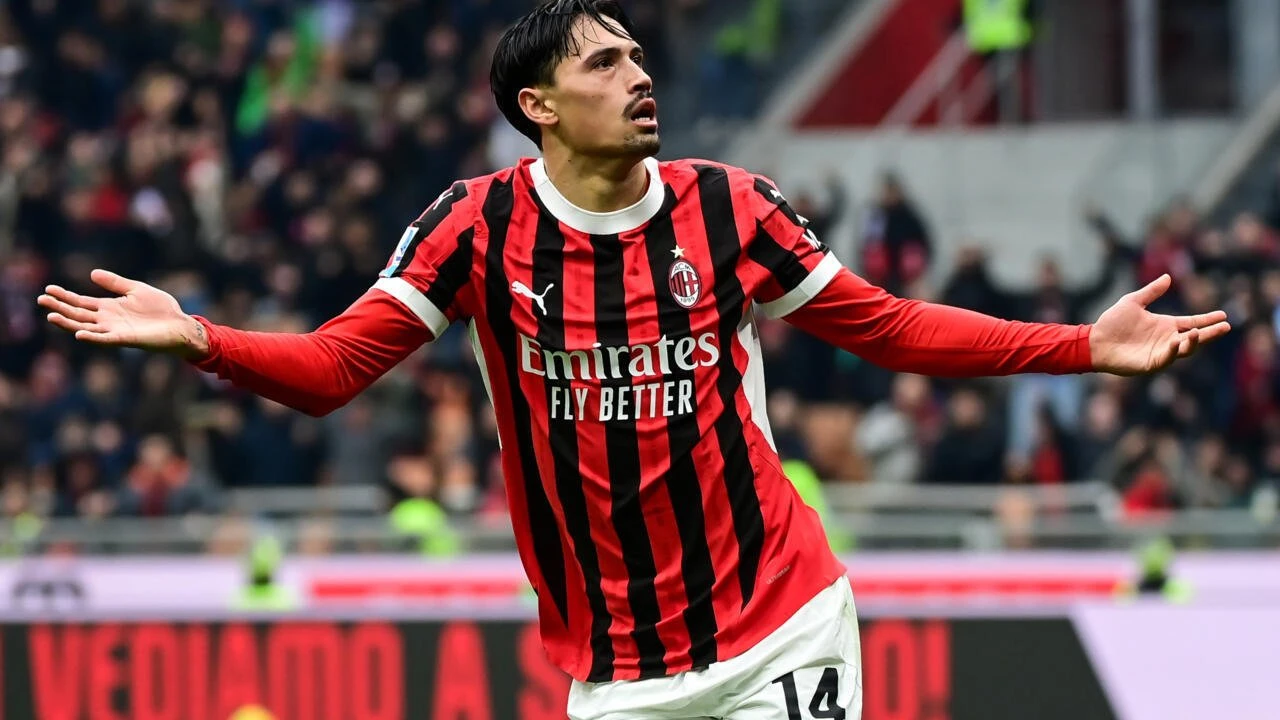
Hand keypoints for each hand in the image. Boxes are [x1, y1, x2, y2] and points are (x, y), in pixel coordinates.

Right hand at [37, 269, 210, 358]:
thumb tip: (92, 273)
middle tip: (41, 299)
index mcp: (109, 308)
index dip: (65, 296)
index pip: (81, 302)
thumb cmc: (161, 309)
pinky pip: (106, 339)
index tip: (48, 289)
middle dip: (60, 307)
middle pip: (78, 314)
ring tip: (51, 316)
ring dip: (68, 323)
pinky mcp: (126, 339)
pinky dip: (92, 337)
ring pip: (86, 327)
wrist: (180, 324)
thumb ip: (115, 282)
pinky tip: (78, 333)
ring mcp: (115, 330)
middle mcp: (108, 320)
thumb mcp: (135, 289)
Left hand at [1089, 274, 1229, 375]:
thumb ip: (1151, 292)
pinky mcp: (1151, 363)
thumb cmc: (1112, 322)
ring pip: (1184, 350)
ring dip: (1193, 342)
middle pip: (1195, 337)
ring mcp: (1161, 352)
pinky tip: (1177, 342)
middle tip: (1226, 327)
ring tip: (1197, 333)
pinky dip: (1173, 351)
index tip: (1223, 315)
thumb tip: (1168, 277)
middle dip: (1210, 333)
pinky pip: (1167, 358)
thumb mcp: (1133, 302)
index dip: (1207, 319)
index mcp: (1165, 325)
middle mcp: (1167, 339)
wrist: (1095, 340)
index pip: (1192, 322)